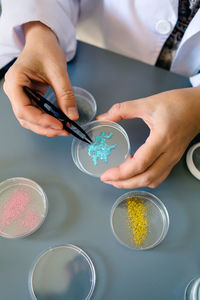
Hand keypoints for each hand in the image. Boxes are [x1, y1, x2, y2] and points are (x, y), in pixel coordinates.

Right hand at [3, 21, 77, 136]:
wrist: (42, 42)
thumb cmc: (45, 50)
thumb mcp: (58, 71)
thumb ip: (65, 94)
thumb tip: (72, 116)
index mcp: (15, 81)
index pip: (24, 109)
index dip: (41, 120)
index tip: (59, 124)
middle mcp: (14, 91)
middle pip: (26, 118)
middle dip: (45, 127)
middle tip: (64, 130)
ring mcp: (20, 96)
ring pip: (30, 120)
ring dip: (46, 127)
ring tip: (64, 129)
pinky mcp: (28, 98)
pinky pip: (36, 114)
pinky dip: (47, 121)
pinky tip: (59, 122)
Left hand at [97, 87, 199, 187]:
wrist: (199, 107)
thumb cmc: (178, 103)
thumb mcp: (148, 103)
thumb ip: (122, 109)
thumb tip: (104, 117)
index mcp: (162, 138)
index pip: (140, 163)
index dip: (121, 173)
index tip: (106, 174)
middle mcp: (169, 153)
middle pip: (146, 178)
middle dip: (124, 183)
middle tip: (107, 179)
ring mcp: (173, 158)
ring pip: (153, 180)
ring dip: (134, 183)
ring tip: (118, 178)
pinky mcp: (173, 159)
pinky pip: (159, 176)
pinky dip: (144, 178)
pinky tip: (135, 170)